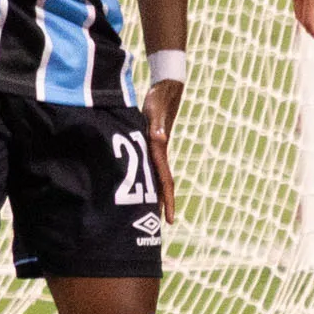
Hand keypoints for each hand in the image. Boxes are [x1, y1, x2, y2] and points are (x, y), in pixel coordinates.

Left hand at [142, 78, 181, 221]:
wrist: (167, 88)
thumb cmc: (160, 98)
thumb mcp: (156, 110)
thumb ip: (157, 124)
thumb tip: (160, 138)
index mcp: (161, 150)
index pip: (166, 181)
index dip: (168, 201)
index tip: (170, 220)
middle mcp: (161, 153)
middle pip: (164, 184)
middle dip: (164, 205)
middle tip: (162, 226)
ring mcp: (158, 149)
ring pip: (157, 177)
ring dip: (156, 194)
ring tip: (151, 213)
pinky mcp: (153, 143)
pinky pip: (151, 166)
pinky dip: (149, 179)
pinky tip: (143, 184)